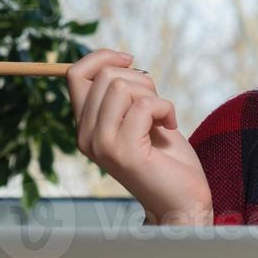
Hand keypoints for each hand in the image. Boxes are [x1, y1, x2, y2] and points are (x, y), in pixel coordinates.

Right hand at [66, 48, 212, 222]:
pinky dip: (166, 109)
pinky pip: (144, 105)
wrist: (183, 200)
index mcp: (85, 127)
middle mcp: (85, 136)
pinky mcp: (122, 151)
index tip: (131, 60)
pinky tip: (171, 127)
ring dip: (153, 95)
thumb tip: (119, 60)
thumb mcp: (140, 117)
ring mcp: (101, 144)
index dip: (103, 57)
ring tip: (162, 118)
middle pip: (104, 76)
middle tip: (156, 106)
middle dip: (140, 81)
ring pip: (122, 86)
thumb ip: (123, 95)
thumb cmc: (167, 159)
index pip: (75, 74)